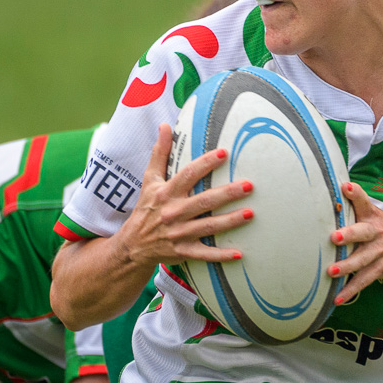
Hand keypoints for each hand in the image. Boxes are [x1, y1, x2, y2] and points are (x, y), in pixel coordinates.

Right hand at [114, 126, 252, 267]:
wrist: (132, 245)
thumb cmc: (146, 208)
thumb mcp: (149, 180)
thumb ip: (159, 153)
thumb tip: (165, 126)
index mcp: (166, 193)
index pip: (187, 175)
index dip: (205, 164)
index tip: (224, 153)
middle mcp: (173, 213)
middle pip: (204, 201)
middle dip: (227, 193)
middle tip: (249, 185)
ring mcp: (179, 234)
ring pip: (208, 226)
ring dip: (230, 221)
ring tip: (251, 214)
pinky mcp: (183, 251)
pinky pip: (205, 254)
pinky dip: (221, 256)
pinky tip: (240, 254)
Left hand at [329, 182, 382, 304]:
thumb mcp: (375, 216)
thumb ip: (356, 207)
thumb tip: (330, 194)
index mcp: (372, 216)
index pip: (364, 201)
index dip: (355, 194)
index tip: (345, 187)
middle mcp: (376, 232)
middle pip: (363, 232)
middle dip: (349, 234)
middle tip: (334, 237)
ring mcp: (380, 251)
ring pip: (362, 259)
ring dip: (347, 266)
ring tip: (331, 271)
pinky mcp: (381, 268)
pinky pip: (364, 280)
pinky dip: (351, 290)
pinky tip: (337, 298)